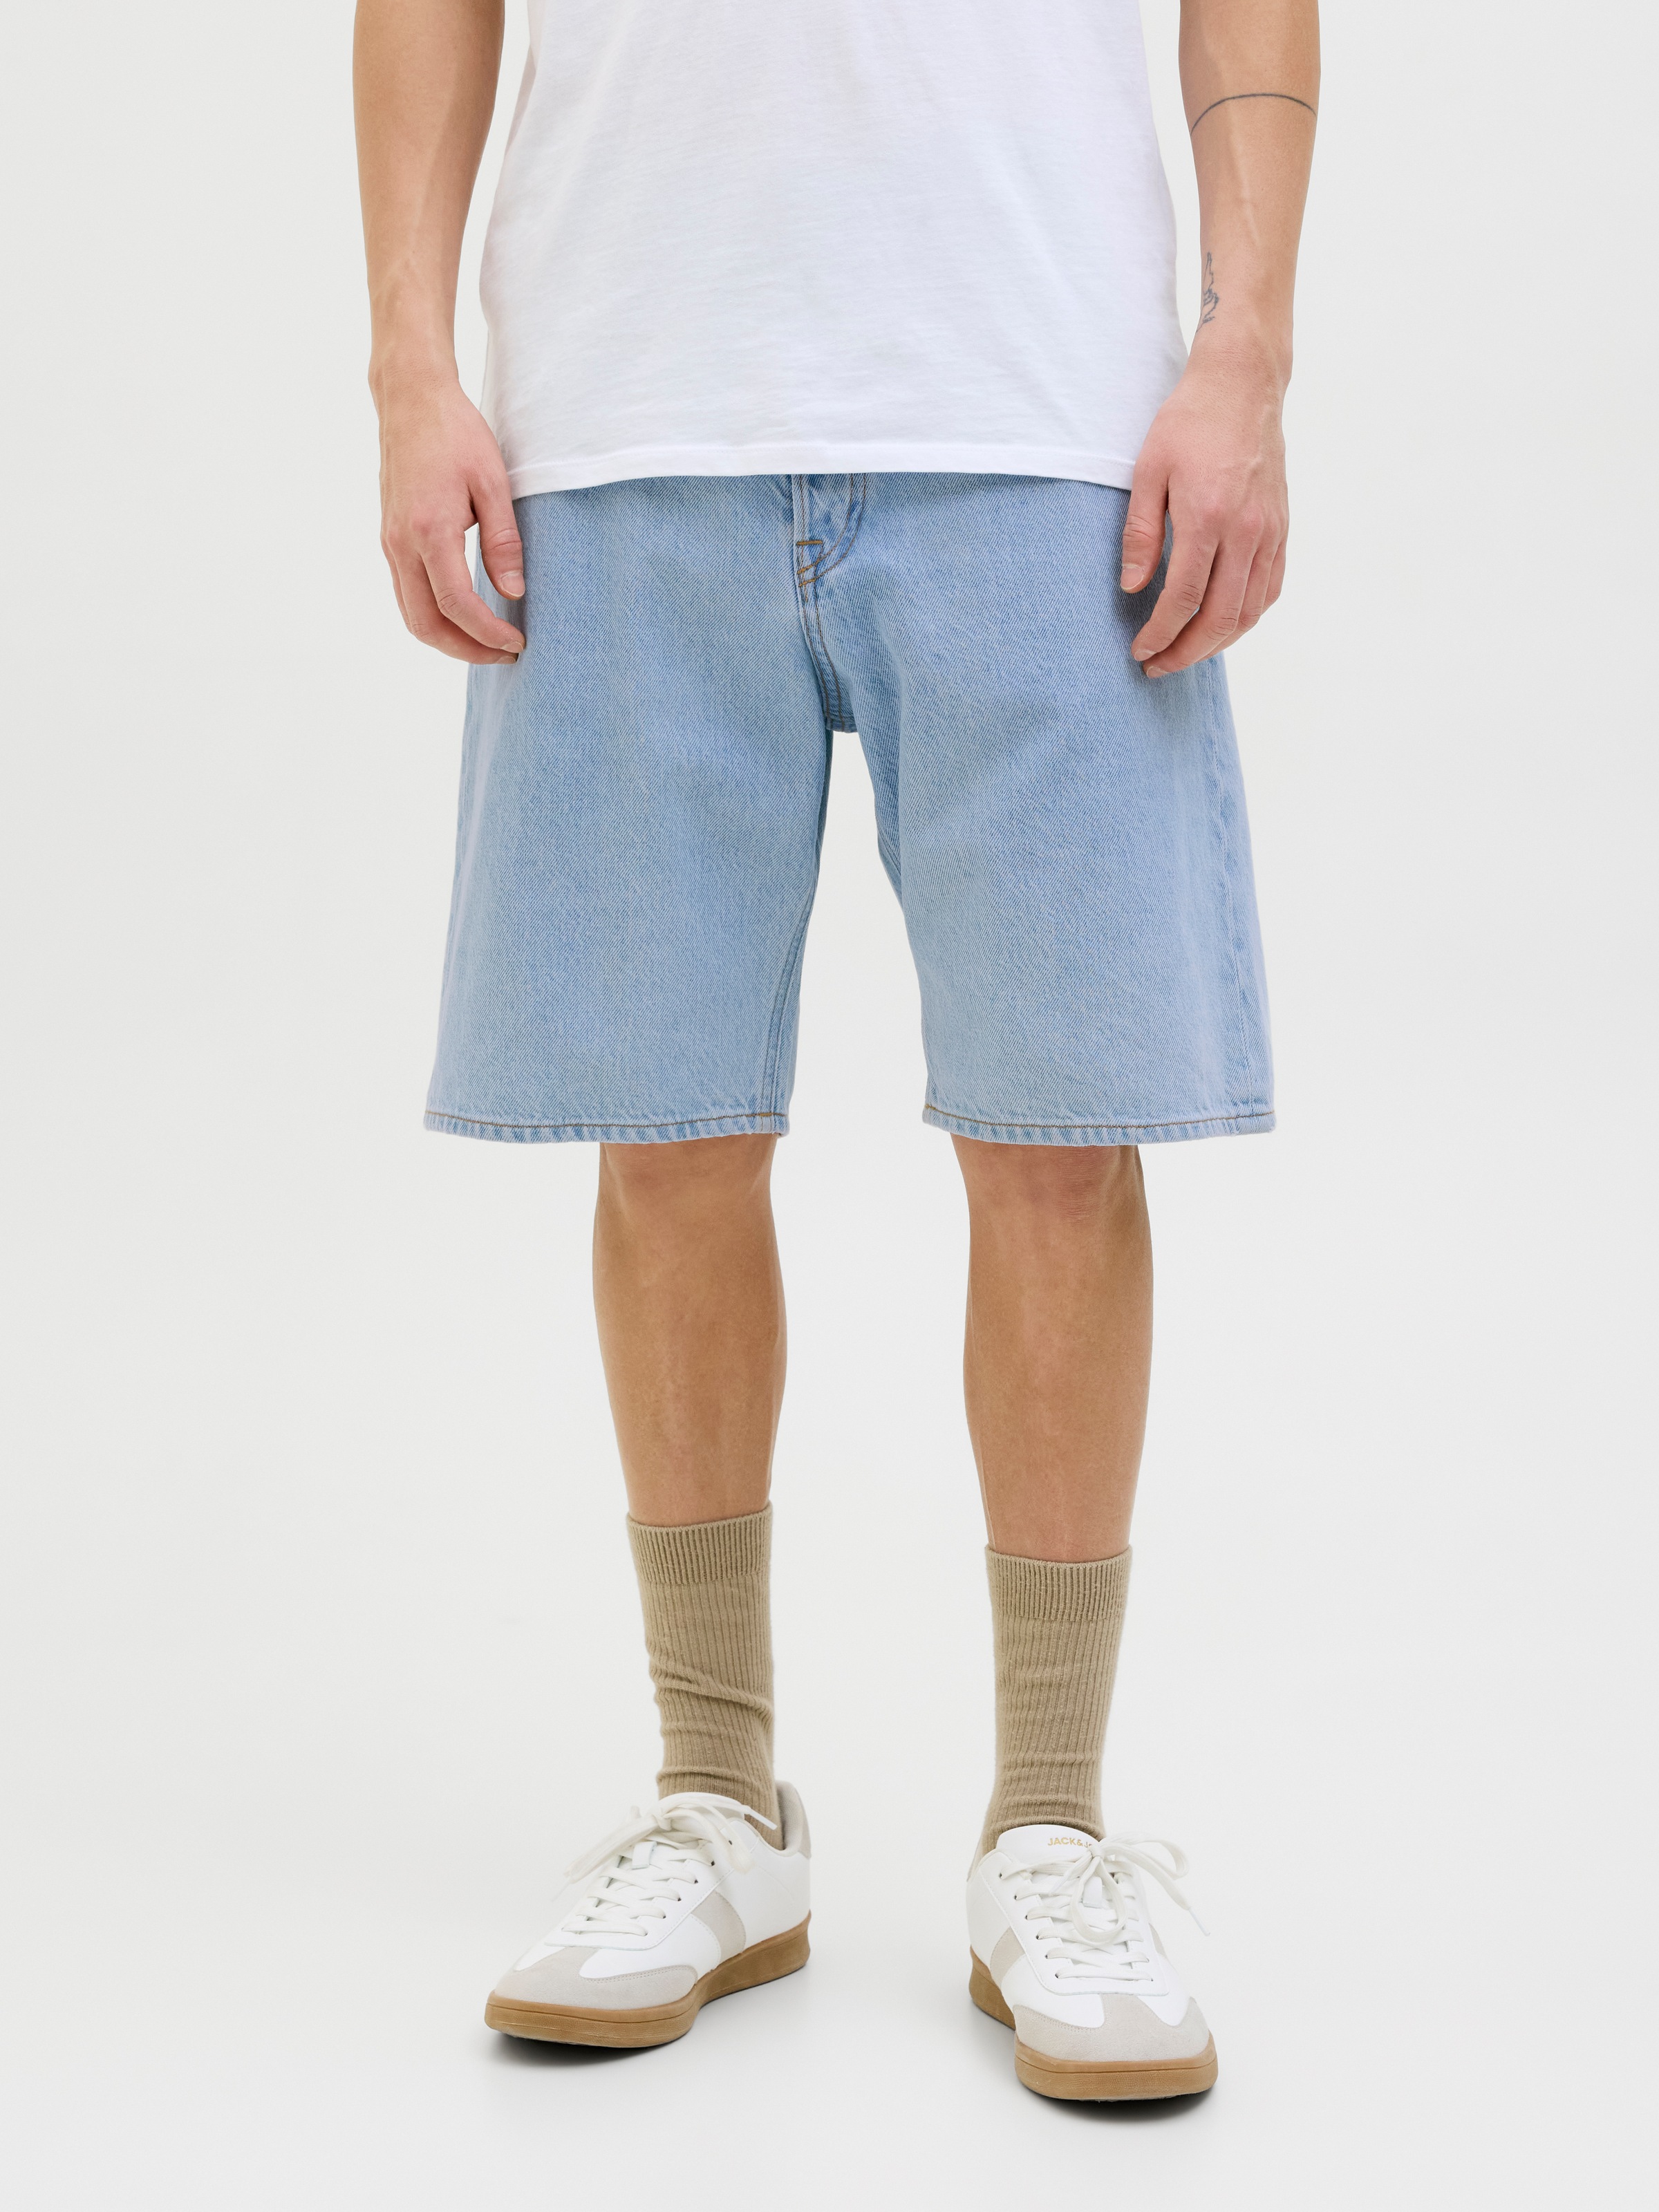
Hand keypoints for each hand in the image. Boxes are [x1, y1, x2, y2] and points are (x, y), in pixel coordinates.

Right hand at [376, 376, 525, 663]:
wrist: (411, 400)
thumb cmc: (456, 434)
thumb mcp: (494, 482)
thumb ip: (504, 541)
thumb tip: (514, 591)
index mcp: (429, 530)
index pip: (455, 605)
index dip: (487, 633)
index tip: (517, 641)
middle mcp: (401, 543)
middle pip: (426, 624)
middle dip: (467, 650)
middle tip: (506, 653)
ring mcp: (390, 543)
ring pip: (411, 615)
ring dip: (448, 639)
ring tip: (488, 642)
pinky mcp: (390, 540)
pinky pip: (406, 595)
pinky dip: (434, 617)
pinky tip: (464, 616)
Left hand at [1118, 349, 1288, 676]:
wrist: (1243, 385)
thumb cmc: (1188, 423)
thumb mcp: (1148, 470)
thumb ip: (1141, 533)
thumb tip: (1133, 588)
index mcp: (1208, 516)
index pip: (1185, 597)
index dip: (1161, 633)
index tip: (1140, 650)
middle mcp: (1247, 530)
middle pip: (1221, 617)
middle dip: (1186, 651)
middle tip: (1157, 665)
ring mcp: (1270, 531)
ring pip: (1250, 611)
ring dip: (1217, 644)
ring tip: (1185, 652)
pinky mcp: (1282, 529)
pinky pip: (1270, 589)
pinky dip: (1246, 617)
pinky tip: (1221, 625)